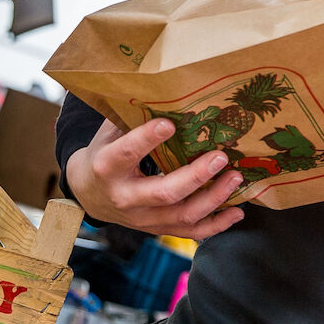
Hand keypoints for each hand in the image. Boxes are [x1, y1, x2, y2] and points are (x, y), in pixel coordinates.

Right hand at [66, 118, 244, 240]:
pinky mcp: (156, 229)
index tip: (170, 124)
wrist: (87, 194)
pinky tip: (236, 212)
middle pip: (164, 192)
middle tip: (220, 157)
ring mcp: (142, 219)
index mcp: (108, 167)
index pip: (127, 153)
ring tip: (236, 178)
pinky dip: (216, 225)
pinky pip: (190, 232)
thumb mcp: (108, 133)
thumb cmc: (103, 154)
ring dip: (214, 198)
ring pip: (182, 215)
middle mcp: (125, 197)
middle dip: (196, 176)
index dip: (147, 139)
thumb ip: (130, 117)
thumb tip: (161, 90)